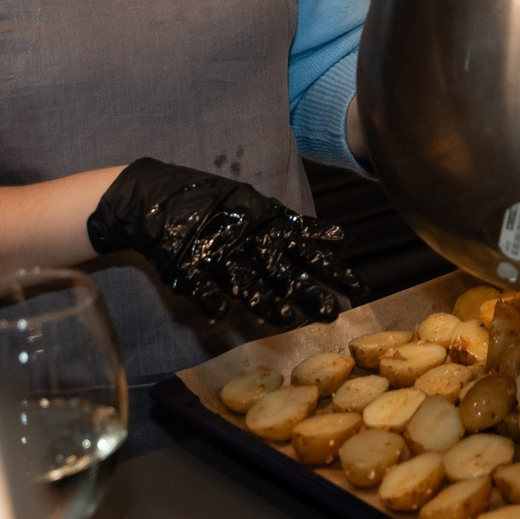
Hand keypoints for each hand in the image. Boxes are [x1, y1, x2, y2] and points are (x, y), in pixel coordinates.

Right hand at [86, 158, 356, 325]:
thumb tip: (338, 236)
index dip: (332, 268)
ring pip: (245, 281)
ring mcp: (218, 253)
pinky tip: (220, 316)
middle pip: (283, 270)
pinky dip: (209, 299)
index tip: (360, 288)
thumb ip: (293, 226)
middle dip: (308, 291)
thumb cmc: (215, 206)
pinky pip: (200, 285)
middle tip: (334, 313)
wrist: (159, 199)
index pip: (308, 250)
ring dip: (265, 300)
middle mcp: (248, 242)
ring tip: (287, 319)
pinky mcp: (187, 265)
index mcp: (268, 227)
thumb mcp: (259, 209)